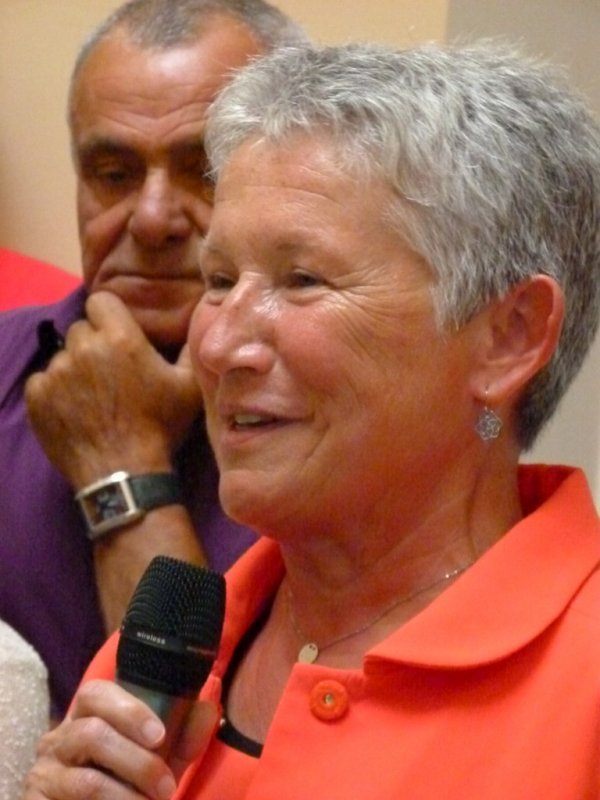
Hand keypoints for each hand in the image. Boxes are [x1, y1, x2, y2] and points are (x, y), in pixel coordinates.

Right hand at [23, 680, 217, 799]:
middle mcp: (58, 740)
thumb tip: (207, 709)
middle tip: (167, 787)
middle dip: (138, 762)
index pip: (95, 693)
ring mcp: (43, 775)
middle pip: (92, 733)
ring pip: (86, 780)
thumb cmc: (128, 785)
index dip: (128, 710)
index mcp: (86, 717)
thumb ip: (183, 737)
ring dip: (127, 796)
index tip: (159, 735)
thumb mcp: (160, 761)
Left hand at [25, 291, 204, 487]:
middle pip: (81, 330)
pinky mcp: (37, 396)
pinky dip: (55, 392)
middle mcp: (83, 347)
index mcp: (120, 337)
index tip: (118, 336)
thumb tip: (197, 320)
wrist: (125, 473)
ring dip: (75, 370)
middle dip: (94, 345)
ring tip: (94, 398)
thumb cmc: (161, 428)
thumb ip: (190, 349)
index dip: (110, 316)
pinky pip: (43, 381)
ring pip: (62, 356)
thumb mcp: (189, 387)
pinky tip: (75, 411)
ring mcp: (56, 372)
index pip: (101, 301)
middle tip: (111, 374)